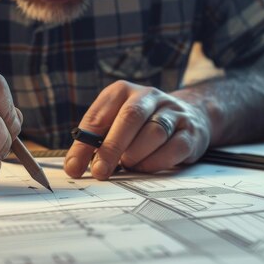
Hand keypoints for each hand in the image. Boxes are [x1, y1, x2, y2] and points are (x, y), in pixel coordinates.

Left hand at [64, 80, 210, 179]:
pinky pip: (174, 148)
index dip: (84, 144)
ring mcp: (172, 112)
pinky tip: (146, 168)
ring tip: (128, 165)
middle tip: (100, 171)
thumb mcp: (115, 124)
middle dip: (111, 148)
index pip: (98, 116)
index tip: (73, 168)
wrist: (190, 116)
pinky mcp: (190, 132)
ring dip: (136, 155)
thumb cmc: (141, 126)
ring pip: (154, 132)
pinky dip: (156, 162)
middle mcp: (148, 96)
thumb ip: (97, 142)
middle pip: (130, 118)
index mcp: (122, 92)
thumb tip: (75, 166)